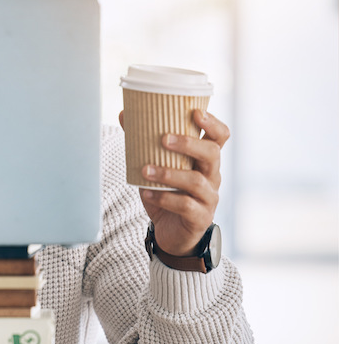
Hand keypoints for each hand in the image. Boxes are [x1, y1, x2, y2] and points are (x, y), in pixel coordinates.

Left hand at [119, 109, 229, 255]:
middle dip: (189, 144)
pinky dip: (165, 198)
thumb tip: (124, 114)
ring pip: (197, 181)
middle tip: (163, 138)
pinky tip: (147, 193)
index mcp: (204, 160)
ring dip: (169, 173)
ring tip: (145, 170)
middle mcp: (212, 176)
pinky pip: (186, 206)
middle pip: (212, 154)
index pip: (219, 137)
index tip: (196, 112)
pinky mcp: (200, 217)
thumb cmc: (166, 193)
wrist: (170, 232)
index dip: (212, 123)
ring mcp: (209, 198)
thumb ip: (144, 142)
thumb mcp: (155, 166)